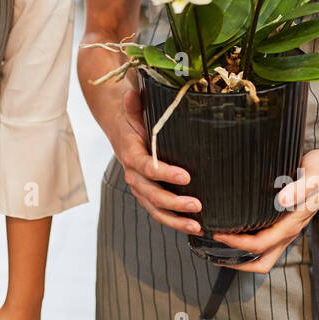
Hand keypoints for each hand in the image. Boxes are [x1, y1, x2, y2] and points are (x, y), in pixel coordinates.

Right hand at [107, 86, 202, 236]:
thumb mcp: (133, 111)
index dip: (164, 173)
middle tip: (197, 204)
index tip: (186, 176)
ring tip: (197, 225)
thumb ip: (134, 104)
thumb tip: (132, 92)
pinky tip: (194, 227)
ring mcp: (139, 188)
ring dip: (175, 219)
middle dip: (174, 202)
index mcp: (131, 153)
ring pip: (155, 209)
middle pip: (151, 194)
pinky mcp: (147, 195)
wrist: (121, 132)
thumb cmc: (133, 120)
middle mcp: (132, 175)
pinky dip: (174, 222)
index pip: (146, 167)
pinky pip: (158, 212)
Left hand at [210, 148, 318, 273]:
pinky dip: (246, 244)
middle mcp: (288, 231)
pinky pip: (264, 242)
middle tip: (212, 254)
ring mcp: (286, 229)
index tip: (218, 235)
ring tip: (216, 248)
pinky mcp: (283, 222)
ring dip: (241, 256)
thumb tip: (282, 200)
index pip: (261, 244)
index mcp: (292, 223)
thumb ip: (300, 187)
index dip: (237, 244)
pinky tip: (232, 231)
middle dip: (237, 262)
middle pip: (262, 261)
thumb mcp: (313, 175)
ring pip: (263, 255)